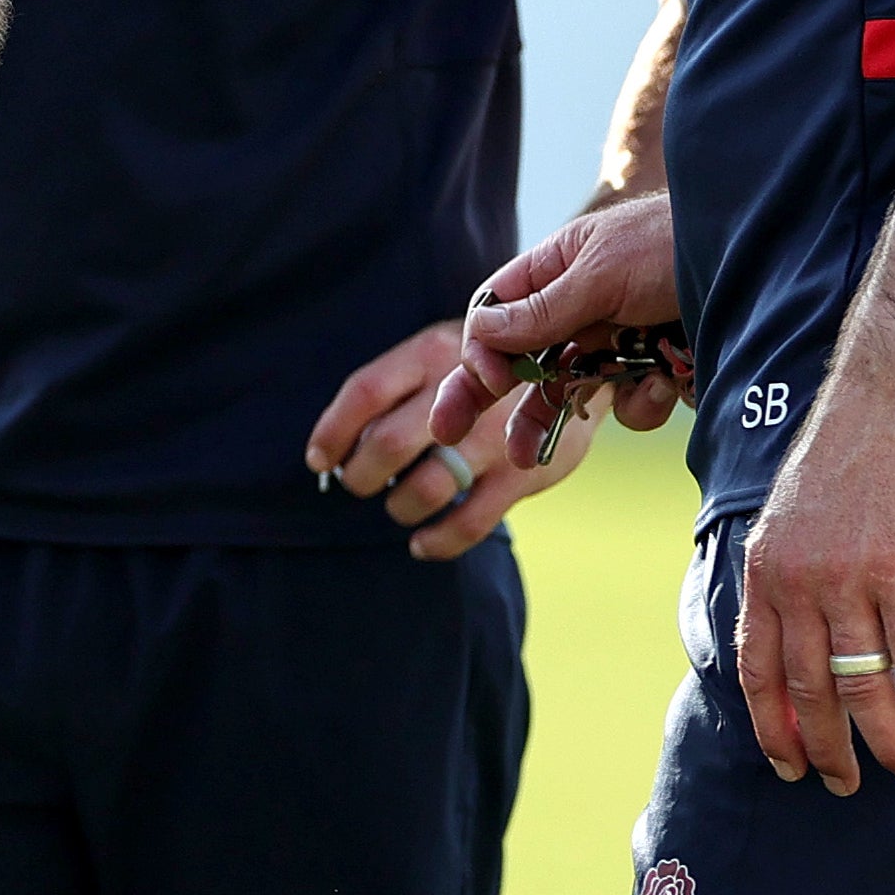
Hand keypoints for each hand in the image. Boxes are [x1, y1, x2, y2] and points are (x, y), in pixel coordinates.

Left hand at [308, 321, 587, 559]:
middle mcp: (462, 391)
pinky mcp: (524, 472)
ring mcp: (495, 435)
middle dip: (360, 476)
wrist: (575, 361)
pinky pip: (469, 524)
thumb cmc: (485, 367)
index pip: (364, 392)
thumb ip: (399, 388)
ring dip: (399, 507)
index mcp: (431, 351)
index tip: (319, 460)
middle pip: (387, 444)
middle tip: (358, 484)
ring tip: (398, 506)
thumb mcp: (443, 353)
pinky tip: (421, 543)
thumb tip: (336, 446)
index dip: (332, 432)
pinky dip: (437, 542)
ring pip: (426, 488)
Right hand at [435, 196, 682, 449]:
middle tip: (447, 434)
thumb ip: (542, 310)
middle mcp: (582, 307)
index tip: (489, 383)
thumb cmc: (676, 244)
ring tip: (536, 453)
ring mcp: (620, 340)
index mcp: (558, 270)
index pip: (497, 313)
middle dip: (490, 398)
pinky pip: (631, 402)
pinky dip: (642, 401)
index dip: (483, 349)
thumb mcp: (602, 272)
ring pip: (572, 391)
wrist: (764, 258)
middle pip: (522, 358)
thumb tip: (481, 333)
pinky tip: (667, 383)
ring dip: (561, 416)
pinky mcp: (658, 369)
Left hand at [732, 376, 894, 794]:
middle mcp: (797, 584)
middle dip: (829, 750)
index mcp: (764, 571)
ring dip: (890, 742)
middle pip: (809, 690)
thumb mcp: (794, 516)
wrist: (890, 397)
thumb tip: (798, 627)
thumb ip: (791, 573)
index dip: (772, 726)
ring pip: (863, 686)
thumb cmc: (851, 454)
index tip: (787, 768)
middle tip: (846, 787)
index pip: (757, 669)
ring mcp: (847, 581)